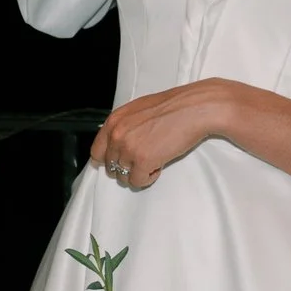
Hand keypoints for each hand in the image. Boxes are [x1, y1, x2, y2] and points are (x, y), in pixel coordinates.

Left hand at [87, 79, 246, 189]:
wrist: (194, 108)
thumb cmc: (172, 108)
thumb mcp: (137, 111)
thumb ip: (123, 127)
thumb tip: (117, 145)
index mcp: (113, 121)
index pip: (96, 152)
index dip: (108, 161)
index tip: (120, 163)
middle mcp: (116, 135)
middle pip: (110, 167)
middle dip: (127, 167)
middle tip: (145, 160)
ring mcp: (128, 149)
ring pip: (123, 177)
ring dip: (138, 173)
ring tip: (154, 159)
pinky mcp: (143, 161)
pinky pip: (138, 182)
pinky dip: (149, 178)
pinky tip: (160, 165)